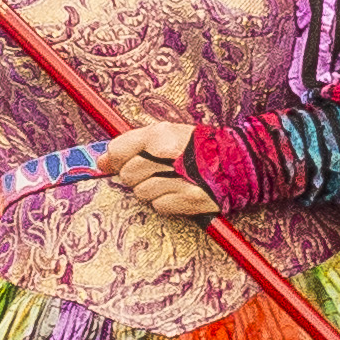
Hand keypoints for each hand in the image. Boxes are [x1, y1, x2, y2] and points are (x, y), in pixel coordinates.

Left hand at [99, 121, 217, 222]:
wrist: (238, 161)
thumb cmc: (201, 147)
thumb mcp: (168, 134)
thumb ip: (133, 144)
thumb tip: (101, 161)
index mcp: (160, 135)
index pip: (118, 151)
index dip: (116, 160)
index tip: (117, 164)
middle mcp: (166, 155)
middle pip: (127, 175)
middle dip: (137, 176)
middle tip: (158, 171)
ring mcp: (178, 178)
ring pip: (141, 193)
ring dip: (153, 190)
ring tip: (172, 180)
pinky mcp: (188, 199)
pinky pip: (159, 206)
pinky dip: (166, 202)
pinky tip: (179, 191)